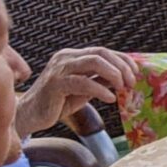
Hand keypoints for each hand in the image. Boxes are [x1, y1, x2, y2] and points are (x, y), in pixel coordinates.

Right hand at [16, 46, 139, 137]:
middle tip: (132, 82)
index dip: (123, 60)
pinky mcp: (55, 83)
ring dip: (114, 74)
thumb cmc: (57, 103)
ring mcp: (59, 69)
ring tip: (123, 88)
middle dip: (121, 66)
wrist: (30, 115)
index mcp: (72, 56)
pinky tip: (110, 99)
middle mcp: (65, 58)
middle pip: (101, 53)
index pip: (103, 51)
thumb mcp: (85, 90)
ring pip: (94, 62)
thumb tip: (124, 79)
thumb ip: (101, 81)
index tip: (136, 73)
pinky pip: (84, 82)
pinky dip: (101, 89)